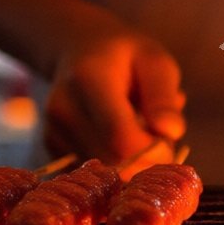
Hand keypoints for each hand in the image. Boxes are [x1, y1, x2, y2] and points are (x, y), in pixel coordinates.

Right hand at [45, 23, 186, 164]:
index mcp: (88, 80)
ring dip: (131, 164)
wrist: (80, 51)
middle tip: (158, 138)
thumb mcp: (154, 62)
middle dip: (144, 161)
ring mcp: (52, 130)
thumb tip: (171, 132)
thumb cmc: (126, 56)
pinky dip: (114, 165)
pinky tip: (118, 139)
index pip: (121, 138)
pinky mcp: (52, 148)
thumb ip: (163, 96)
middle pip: (111, 161)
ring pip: (102, 173)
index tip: (168, 140)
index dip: (153, 151)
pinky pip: (92, 173)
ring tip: (137, 131)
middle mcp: (62, 108)